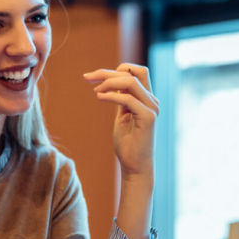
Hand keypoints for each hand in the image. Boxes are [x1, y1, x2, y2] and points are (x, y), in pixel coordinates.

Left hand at [84, 63, 158, 177]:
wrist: (135, 167)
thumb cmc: (127, 143)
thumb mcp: (122, 116)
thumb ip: (120, 99)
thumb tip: (110, 83)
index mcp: (146, 98)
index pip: (135, 71)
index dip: (114, 70)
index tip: (93, 79)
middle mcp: (151, 100)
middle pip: (133, 72)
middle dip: (107, 72)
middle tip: (87, 78)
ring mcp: (151, 108)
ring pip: (131, 81)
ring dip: (109, 81)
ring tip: (95, 91)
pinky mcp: (148, 118)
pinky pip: (129, 99)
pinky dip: (112, 95)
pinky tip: (100, 98)